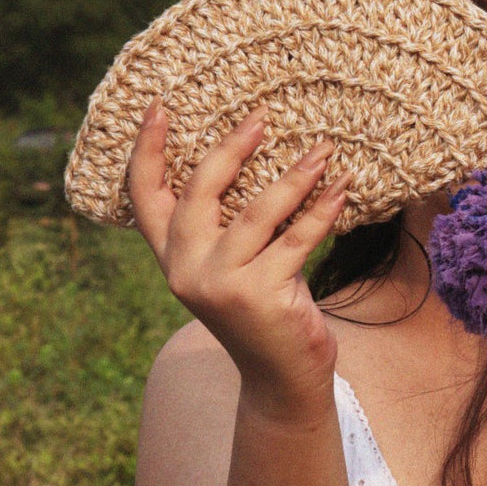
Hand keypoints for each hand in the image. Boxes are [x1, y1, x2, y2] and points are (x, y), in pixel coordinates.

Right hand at [128, 101, 350, 412]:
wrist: (281, 378)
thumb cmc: (264, 308)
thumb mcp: (234, 265)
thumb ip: (227, 223)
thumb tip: (257, 152)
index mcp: (172, 258)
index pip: (144, 197)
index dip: (146, 150)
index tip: (157, 107)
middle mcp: (186, 270)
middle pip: (199, 192)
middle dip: (230, 148)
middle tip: (261, 117)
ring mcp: (221, 285)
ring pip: (257, 212)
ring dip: (295, 176)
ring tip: (324, 150)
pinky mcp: (260, 296)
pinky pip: (296, 240)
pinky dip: (322, 211)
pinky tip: (342, 189)